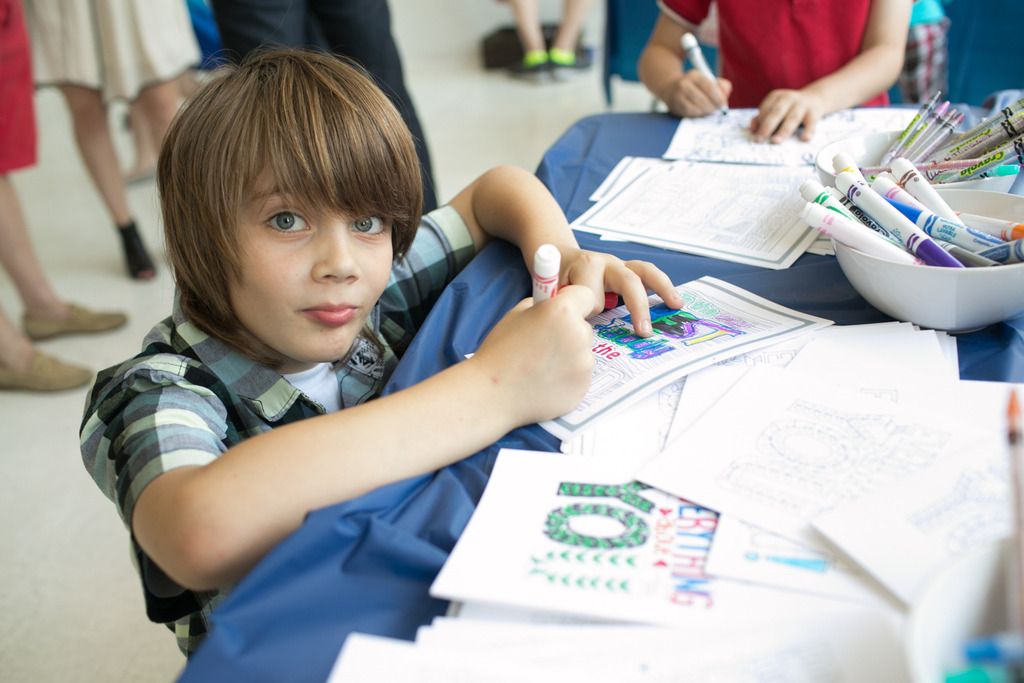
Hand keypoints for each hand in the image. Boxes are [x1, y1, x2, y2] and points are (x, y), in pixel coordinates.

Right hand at [470, 285, 596, 424]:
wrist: (492, 394)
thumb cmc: (499, 353)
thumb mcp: (515, 314)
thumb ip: (541, 305)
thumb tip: (555, 303)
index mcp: (562, 311)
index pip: (585, 295)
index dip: (574, 302)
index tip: (564, 311)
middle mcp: (579, 336)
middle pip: (584, 327)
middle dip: (569, 332)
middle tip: (543, 345)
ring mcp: (584, 364)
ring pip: (584, 353)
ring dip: (569, 357)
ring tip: (541, 367)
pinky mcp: (583, 387)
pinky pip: (581, 376)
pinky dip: (568, 378)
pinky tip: (545, 381)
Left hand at [560, 250, 683, 335]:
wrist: (561, 260)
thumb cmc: (557, 282)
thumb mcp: (552, 294)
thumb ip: (563, 308)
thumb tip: (579, 330)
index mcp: (584, 267)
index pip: (593, 294)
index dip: (589, 309)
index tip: (582, 320)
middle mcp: (606, 262)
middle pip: (627, 280)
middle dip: (637, 306)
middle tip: (643, 332)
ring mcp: (619, 265)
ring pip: (645, 272)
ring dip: (663, 288)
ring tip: (676, 305)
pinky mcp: (628, 271)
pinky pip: (649, 276)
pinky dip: (663, 288)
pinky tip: (674, 303)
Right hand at [663, 72, 732, 117]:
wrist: (671, 88)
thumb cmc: (695, 86)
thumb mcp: (707, 80)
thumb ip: (721, 85)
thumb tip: (725, 95)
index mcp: (694, 76)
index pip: (708, 86)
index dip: (717, 97)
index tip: (723, 104)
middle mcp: (684, 85)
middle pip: (702, 99)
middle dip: (712, 107)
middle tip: (717, 110)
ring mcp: (678, 96)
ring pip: (696, 108)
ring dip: (705, 112)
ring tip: (708, 111)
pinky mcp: (675, 107)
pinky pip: (690, 114)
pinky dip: (698, 115)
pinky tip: (700, 113)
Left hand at [750, 89, 825, 142]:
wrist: (814, 98)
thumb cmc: (789, 108)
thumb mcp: (775, 108)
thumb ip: (762, 117)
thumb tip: (752, 129)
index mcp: (777, 96)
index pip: (766, 108)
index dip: (760, 120)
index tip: (754, 133)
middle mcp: (789, 98)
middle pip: (777, 112)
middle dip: (767, 126)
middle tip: (759, 139)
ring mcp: (802, 104)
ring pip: (792, 118)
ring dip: (784, 130)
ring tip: (776, 141)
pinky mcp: (814, 112)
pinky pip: (811, 122)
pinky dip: (808, 130)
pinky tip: (804, 138)